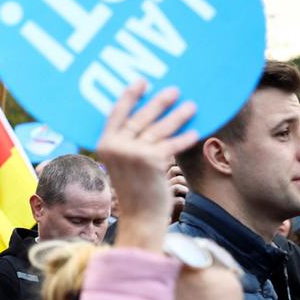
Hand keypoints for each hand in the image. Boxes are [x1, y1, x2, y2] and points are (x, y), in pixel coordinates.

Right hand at [95, 82, 198, 252]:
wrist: (140, 217)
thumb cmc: (135, 190)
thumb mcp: (123, 164)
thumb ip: (128, 144)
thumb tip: (151, 121)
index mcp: (104, 145)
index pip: (116, 113)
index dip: (129, 96)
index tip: (141, 82)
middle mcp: (116, 147)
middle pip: (140, 117)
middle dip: (159, 102)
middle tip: (174, 90)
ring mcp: (133, 153)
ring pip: (159, 128)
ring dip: (177, 116)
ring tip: (191, 106)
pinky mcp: (152, 161)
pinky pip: (171, 145)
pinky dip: (184, 139)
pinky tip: (195, 132)